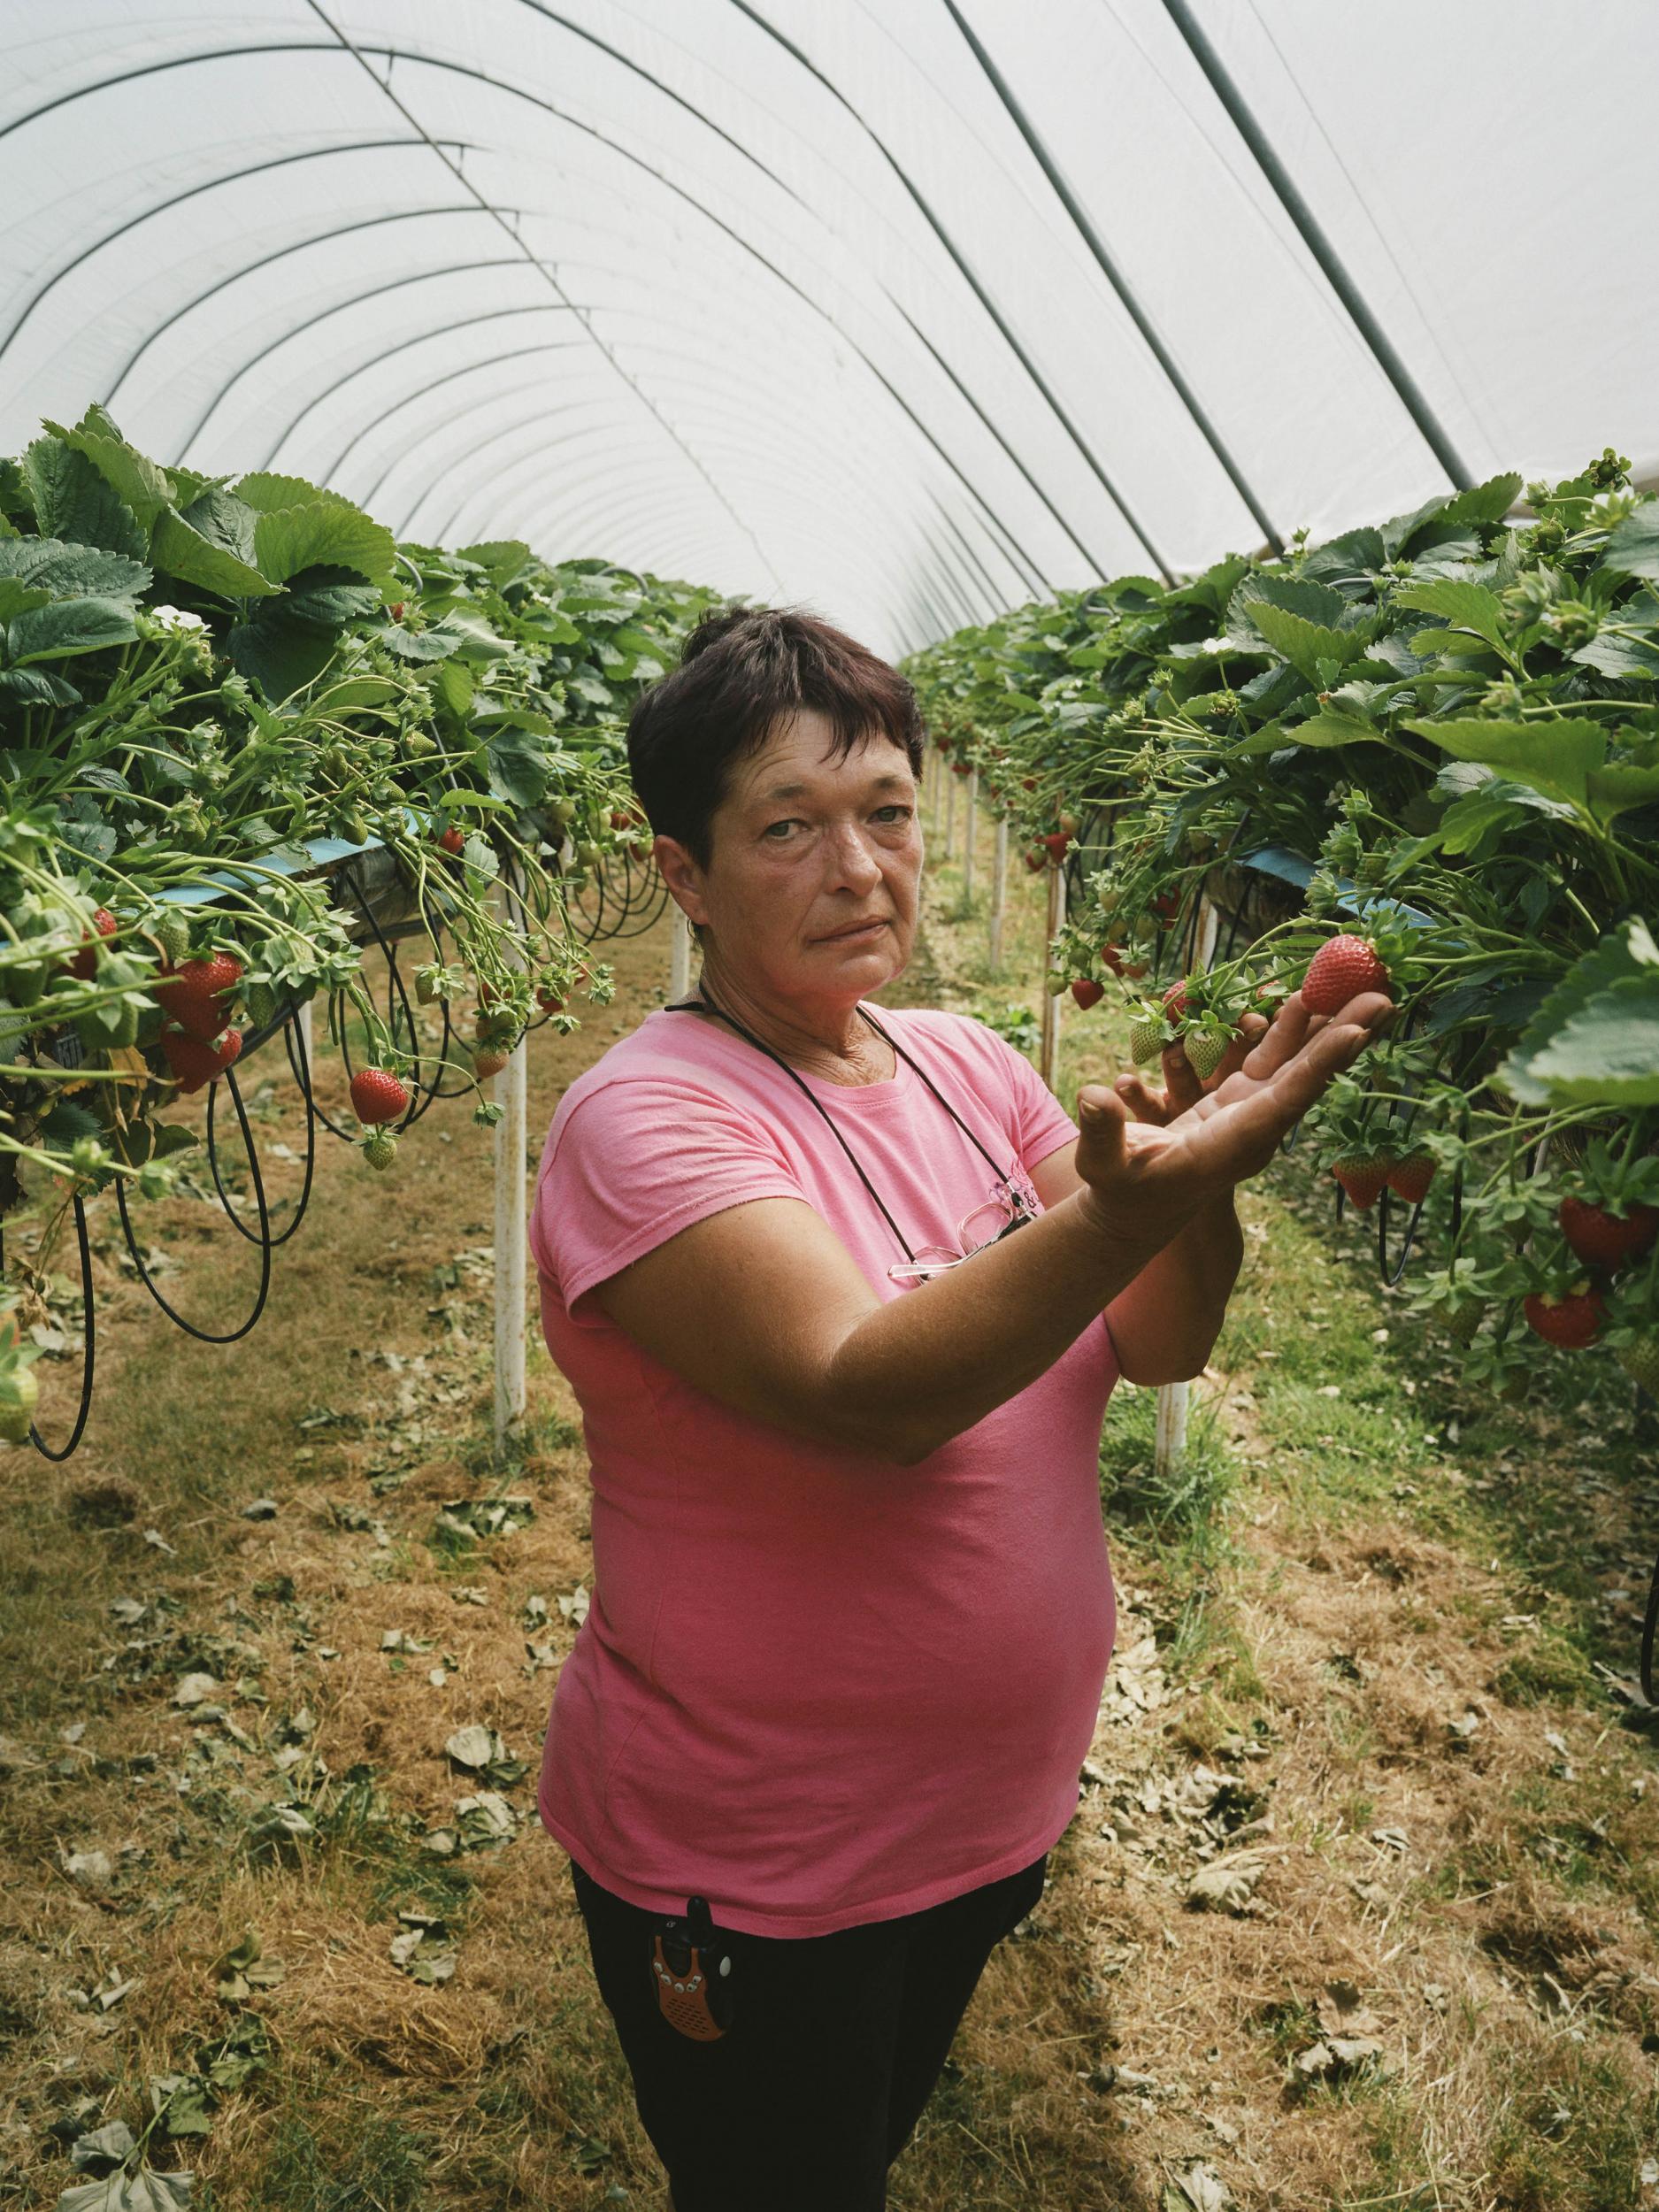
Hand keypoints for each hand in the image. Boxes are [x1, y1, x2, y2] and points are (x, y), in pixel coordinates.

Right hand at [1072, 988, 1394, 1248]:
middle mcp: (1255, 1129)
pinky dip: (1294, 1032)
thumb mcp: (1104, 1165)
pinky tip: (1309, 1002)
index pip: (1284, 1099)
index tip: (1359, 1031)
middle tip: (1387, 994)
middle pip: (1308, 1076)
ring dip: (1328, 1026)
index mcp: (1231, 1144)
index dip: (1321, 1064)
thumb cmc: (1120, 1190)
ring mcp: (1252, 1114)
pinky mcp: (1240, 1102)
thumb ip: (1103, 1130)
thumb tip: (1096, 1094)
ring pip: (1298, 1064)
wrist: (1137, 1213)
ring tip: (1362, 987)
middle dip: (1346, 1035)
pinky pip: (1276, 1062)